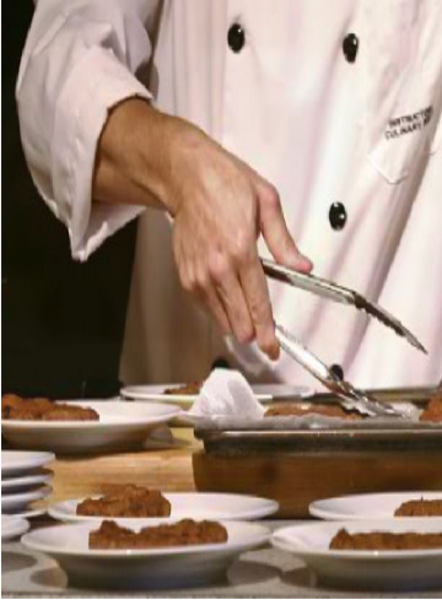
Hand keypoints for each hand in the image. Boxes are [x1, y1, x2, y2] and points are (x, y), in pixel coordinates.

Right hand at [167, 124, 311, 358]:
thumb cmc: (224, 184)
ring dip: (236, 324)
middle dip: (254, 334)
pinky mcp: (186, 275)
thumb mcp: (266, 203)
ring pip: (220, 318)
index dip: (267, 330)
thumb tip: (302, 266)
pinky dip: (218, 311)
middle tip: (265, 341)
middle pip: (238, 319)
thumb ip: (284, 242)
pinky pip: (204, 306)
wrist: (187, 178)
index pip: (258, 302)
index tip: (273, 348)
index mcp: (240, 251)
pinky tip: (228, 305)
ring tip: (248, 323)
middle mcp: (217, 267)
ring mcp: (198, 274)